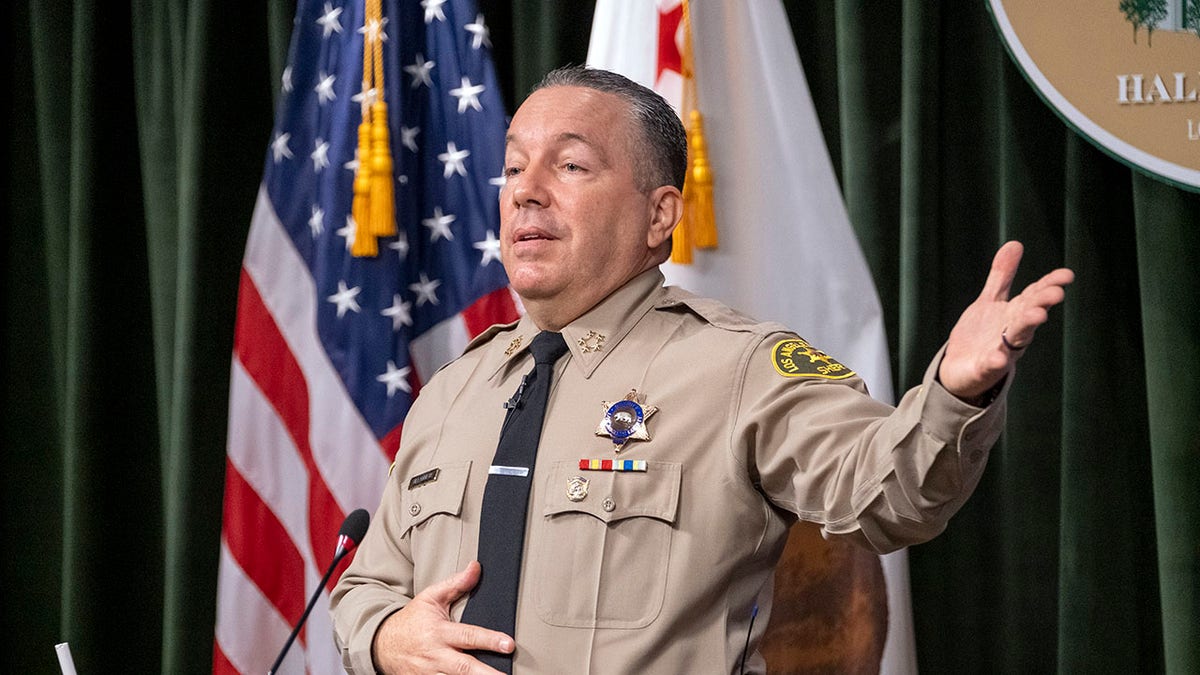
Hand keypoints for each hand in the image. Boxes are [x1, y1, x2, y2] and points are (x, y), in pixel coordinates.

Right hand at [372, 561, 513, 674]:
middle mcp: (436, 654)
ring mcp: (430, 673)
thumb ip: (455, 584)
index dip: (489, 640)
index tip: (509, 644)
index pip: (468, 635)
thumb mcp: (431, 597)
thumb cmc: (411, 620)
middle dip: (486, 674)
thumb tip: (476, 568)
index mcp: (439, 631)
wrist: (381, 644)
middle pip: (464, 668)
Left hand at [938, 241, 1073, 400]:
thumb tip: (1016, 243)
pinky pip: (991, 365)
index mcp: (1015, 313)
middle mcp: (1012, 331)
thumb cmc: (981, 334)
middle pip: (1029, 314)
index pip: (1035, 296)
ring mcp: (1001, 350)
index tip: (1067, 274)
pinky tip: (997, 359)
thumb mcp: (990, 301)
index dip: (1050, 285)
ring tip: (1038, 315)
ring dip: (1027, 326)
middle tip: (1056, 292)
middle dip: (1042, 303)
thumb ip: (1002, 276)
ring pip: (1016, 338)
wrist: (960, 369)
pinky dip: (995, 362)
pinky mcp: (985, 368)